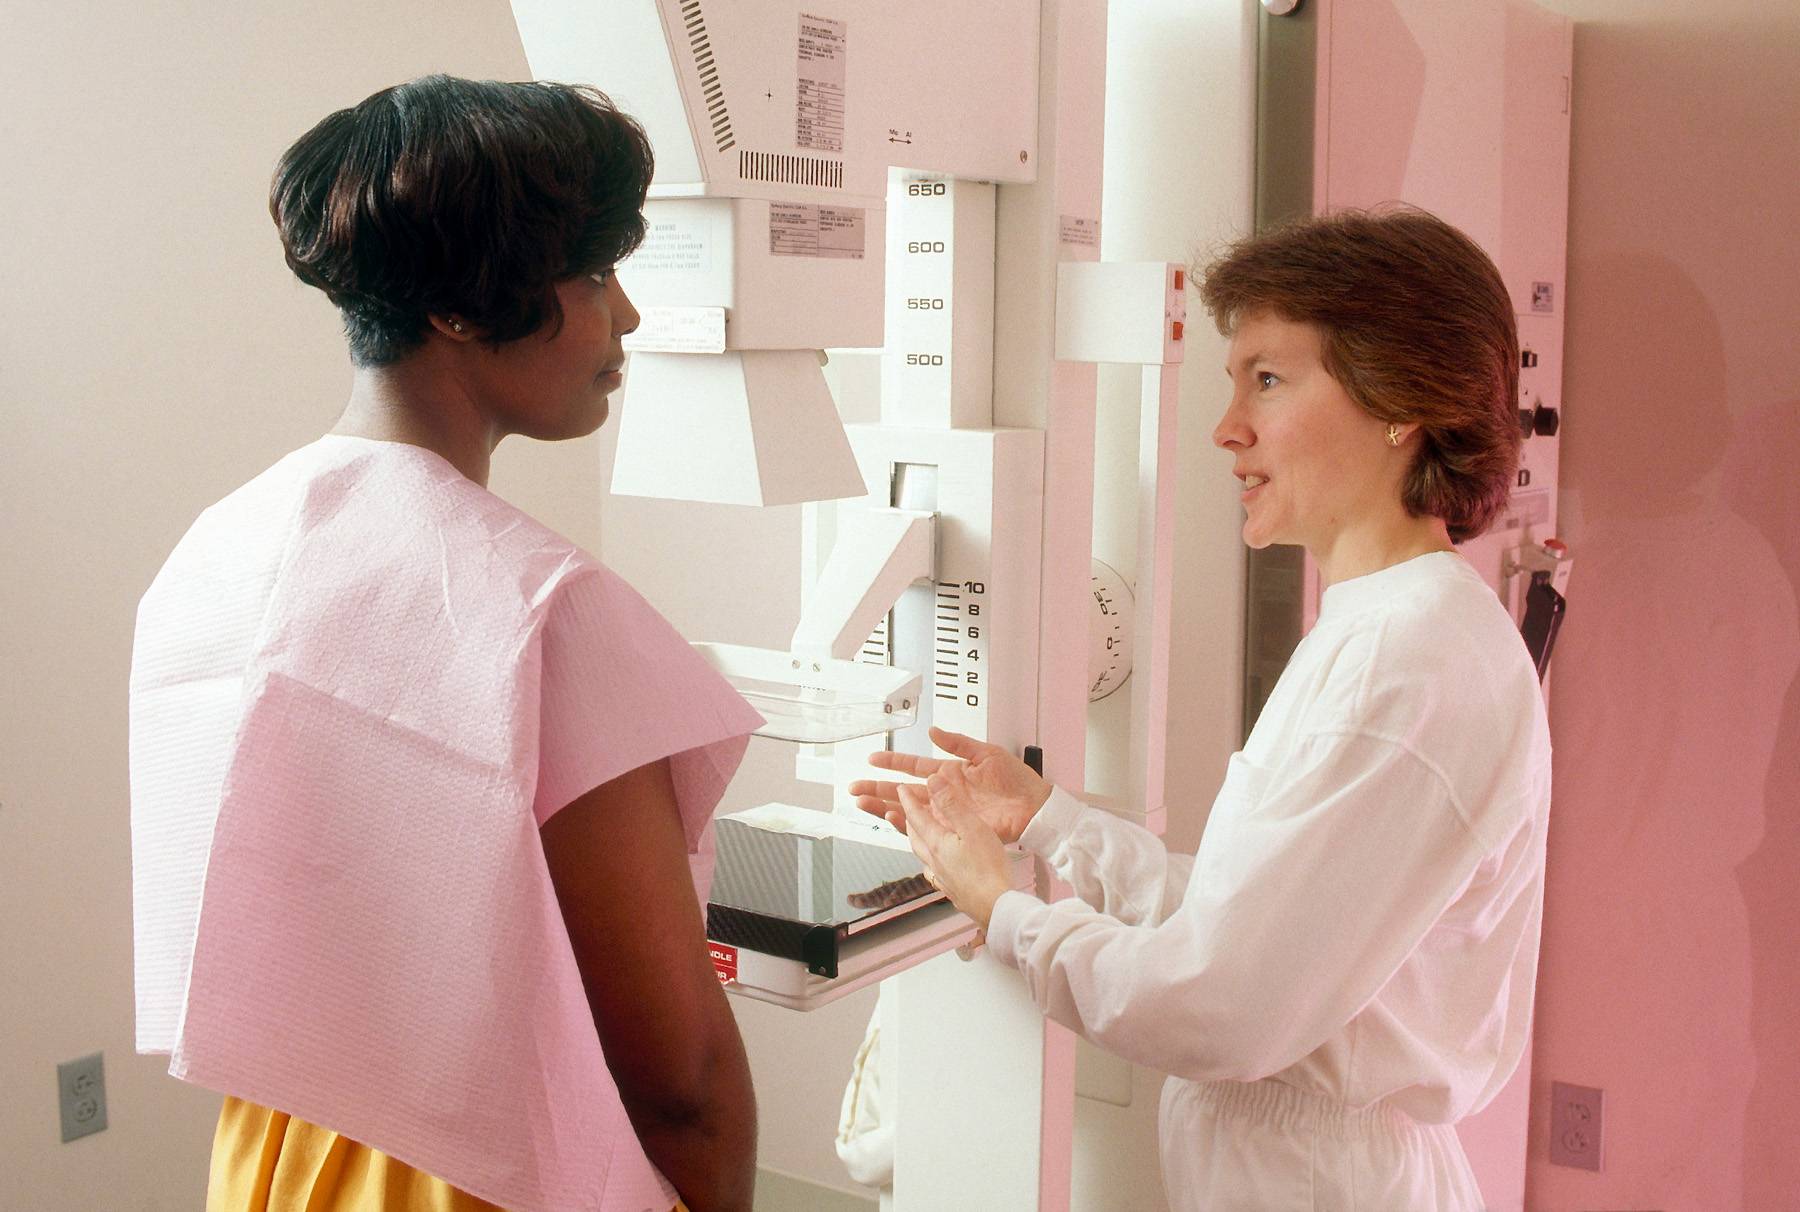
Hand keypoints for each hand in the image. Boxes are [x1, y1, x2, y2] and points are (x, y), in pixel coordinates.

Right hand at [849, 726, 1050, 843]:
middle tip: (856, 787)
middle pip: (904, 790)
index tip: (873, 759)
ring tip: (863, 804)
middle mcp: (943, 792)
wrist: (1035, 807)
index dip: (893, 762)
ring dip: (884, 806)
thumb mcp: (986, 753)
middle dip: (878, 788)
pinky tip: (891, 819)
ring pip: (908, 809)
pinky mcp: (954, 827)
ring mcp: (946, 811)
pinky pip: (925, 826)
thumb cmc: (1017, 781)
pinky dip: (906, 824)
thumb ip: (958, 743)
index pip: (914, 765)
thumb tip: (935, 732)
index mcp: (950, 772)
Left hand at [896, 782, 1011, 931]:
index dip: (908, 800)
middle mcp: (934, 861)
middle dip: (908, 819)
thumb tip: (933, 783)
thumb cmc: (988, 870)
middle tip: (906, 808)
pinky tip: (938, 865)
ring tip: (919, 834)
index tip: (901, 789)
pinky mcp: (952, 890)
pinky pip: (933, 870)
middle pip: (914, 836)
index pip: (916, 816)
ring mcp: (942, 878)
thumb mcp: (973, 828)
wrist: (996, 908)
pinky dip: (931, 860)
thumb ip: (952, 805)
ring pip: (922, 854)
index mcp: (937, 843)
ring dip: (917, 839)